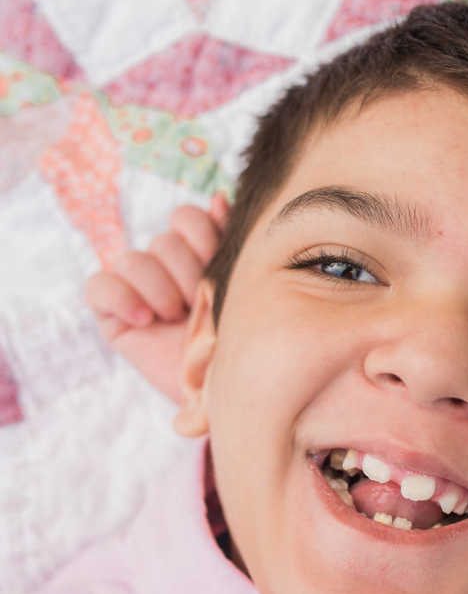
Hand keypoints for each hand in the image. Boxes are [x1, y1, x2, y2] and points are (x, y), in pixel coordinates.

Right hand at [85, 193, 228, 403]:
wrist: (225, 395)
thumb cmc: (240, 344)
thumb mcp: (243, 289)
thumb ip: (232, 245)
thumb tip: (221, 198)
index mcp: (198, 256)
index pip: (187, 218)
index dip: (202, 235)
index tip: (217, 266)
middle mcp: (166, 269)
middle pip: (163, 239)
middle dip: (186, 271)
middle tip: (200, 303)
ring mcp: (137, 291)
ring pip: (132, 258)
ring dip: (158, 288)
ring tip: (176, 316)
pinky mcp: (113, 314)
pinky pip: (99, 286)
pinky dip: (120, 297)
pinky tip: (146, 319)